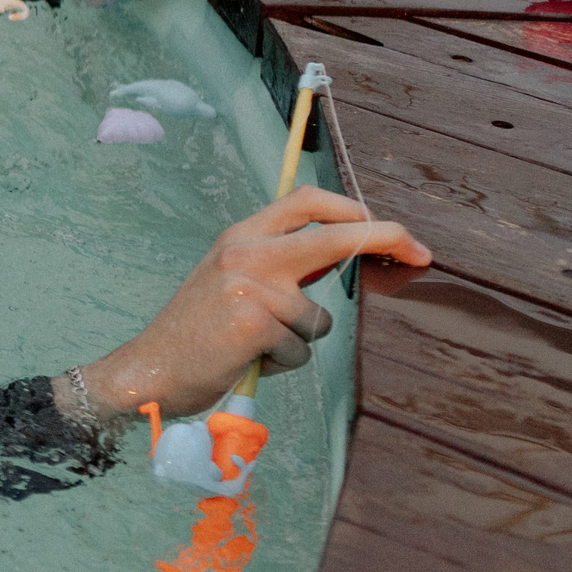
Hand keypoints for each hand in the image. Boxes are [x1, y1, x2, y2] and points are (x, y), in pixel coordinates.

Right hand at [75, 187, 430, 419]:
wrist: (150, 370)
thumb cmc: (196, 333)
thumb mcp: (230, 280)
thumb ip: (277, 262)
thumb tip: (340, 254)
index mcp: (240, 236)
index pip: (305, 201)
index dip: (353, 208)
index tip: (383, 226)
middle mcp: (244, 252)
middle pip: (334, 236)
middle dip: (386, 238)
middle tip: (422, 253)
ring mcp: (249, 287)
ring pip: (319, 317)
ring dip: (299, 341)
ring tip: (257, 348)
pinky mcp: (253, 324)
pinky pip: (301, 349)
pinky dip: (283, 364)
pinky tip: (248, 362)